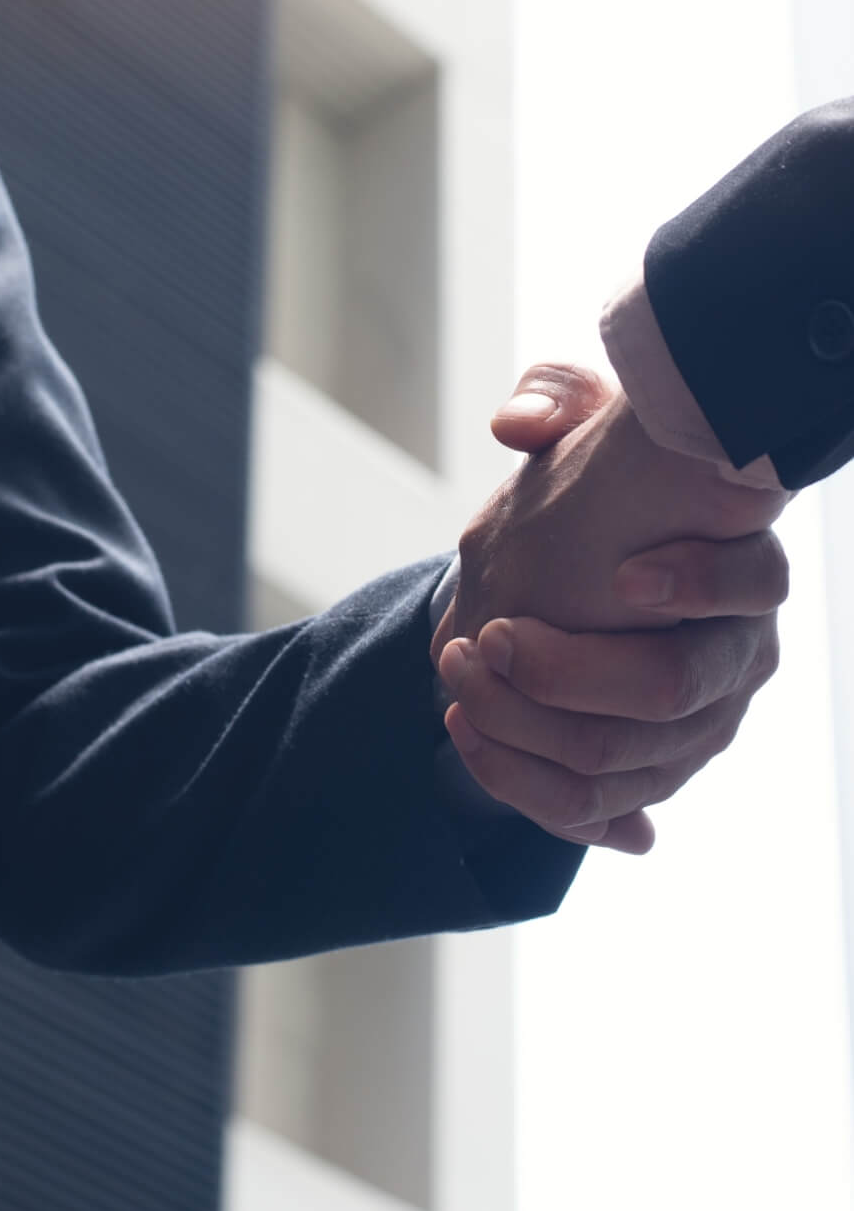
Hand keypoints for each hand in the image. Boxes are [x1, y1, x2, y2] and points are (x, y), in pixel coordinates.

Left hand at [431, 364, 790, 853]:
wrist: (565, 580)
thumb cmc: (591, 500)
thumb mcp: (578, 433)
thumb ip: (559, 400)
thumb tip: (521, 421)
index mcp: (740, 570)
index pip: (754, 581)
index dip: (698, 582)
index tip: (622, 574)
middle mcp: (734, 658)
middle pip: (672, 692)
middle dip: (565, 673)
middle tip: (485, 635)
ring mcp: (696, 730)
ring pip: (619, 759)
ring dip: (521, 725)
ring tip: (456, 676)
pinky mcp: (647, 778)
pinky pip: (591, 810)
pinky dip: (521, 781)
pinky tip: (466, 733)